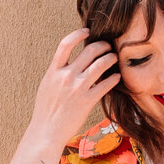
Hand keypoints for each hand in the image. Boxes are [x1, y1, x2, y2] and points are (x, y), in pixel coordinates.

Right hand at [25, 28, 119, 156]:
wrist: (46, 132)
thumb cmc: (46, 110)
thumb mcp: (46, 86)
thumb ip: (57, 72)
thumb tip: (68, 61)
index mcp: (54, 71)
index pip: (66, 44)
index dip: (78, 34)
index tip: (87, 31)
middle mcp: (66, 77)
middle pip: (89, 51)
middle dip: (102, 45)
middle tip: (108, 46)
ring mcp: (77, 89)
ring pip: (100, 65)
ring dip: (111, 58)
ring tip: (114, 58)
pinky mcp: (87, 101)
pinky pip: (106, 85)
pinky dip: (114, 79)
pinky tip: (117, 77)